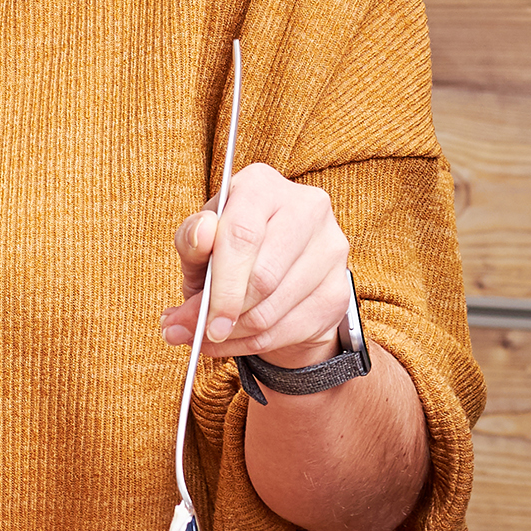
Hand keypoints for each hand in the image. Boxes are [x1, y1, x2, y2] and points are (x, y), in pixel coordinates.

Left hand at [161, 163, 349, 368]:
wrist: (276, 276)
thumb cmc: (230, 254)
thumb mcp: (201, 245)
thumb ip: (192, 242)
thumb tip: (200, 235)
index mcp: (262, 186)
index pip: (242, 235)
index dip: (221, 285)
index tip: (202, 320)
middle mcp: (306, 208)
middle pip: (263, 276)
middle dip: (226, 314)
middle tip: (201, 333)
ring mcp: (330, 248)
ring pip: (274, 309)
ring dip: (236, 334)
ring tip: (212, 337)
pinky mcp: (338, 289)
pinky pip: (289, 329)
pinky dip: (255, 344)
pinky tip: (237, 341)